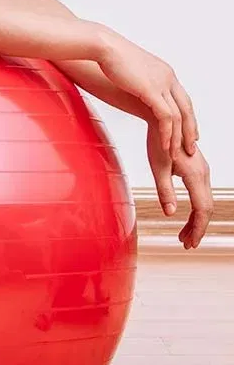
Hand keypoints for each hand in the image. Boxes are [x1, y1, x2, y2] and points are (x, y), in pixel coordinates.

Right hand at [96, 28, 198, 160]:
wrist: (103, 46)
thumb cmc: (108, 56)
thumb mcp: (129, 71)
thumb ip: (135, 82)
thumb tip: (129, 89)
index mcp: (164, 72)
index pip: (182, 98)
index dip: (186, 117)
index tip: (187, 132)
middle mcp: (168, 77)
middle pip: (187, 108)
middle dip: (190, 130)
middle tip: (189, 147)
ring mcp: (162, 83)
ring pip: (179, 116)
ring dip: (178, 137)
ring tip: (175, 154)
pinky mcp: (152, 90)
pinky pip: (166, 117)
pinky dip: (168, 133)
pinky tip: (165, 146)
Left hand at [146, 125, 213, 248]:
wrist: (165, 120)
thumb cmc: (158, 142)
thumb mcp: (158, 168)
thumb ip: (165, 191)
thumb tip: (169, 214)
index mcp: (195, 176)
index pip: (202, 210)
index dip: (197, 229)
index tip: (190, 243)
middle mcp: (204, 174)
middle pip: (206, 208)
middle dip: (197, 228)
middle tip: (185, 243)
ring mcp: (203, 172)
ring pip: (205, 202)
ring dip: (195, 221)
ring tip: (183, 236)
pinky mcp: (199, 170)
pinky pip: (201, 194)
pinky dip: (195, 209)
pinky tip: (185, 217)